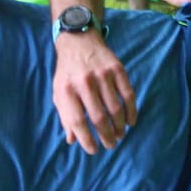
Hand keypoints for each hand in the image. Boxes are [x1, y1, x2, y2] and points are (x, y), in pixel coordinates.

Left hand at [52, 32, 137, 151]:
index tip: (93, 150)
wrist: (79, 40)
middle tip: (111, 145)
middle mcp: (85, 82)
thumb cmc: (68, 72)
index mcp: (67, 90)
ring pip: (115, 108)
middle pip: (98, 117)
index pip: (77, 121)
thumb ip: (65, 115)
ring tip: (119, 135)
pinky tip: (131, 121)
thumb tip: (72, 140)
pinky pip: (128, 94)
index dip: (86, 139)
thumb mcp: (59, 92)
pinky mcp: (117, 69)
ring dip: (120, 126)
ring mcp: (102, 75)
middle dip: (106, 136)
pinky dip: (131, 111)